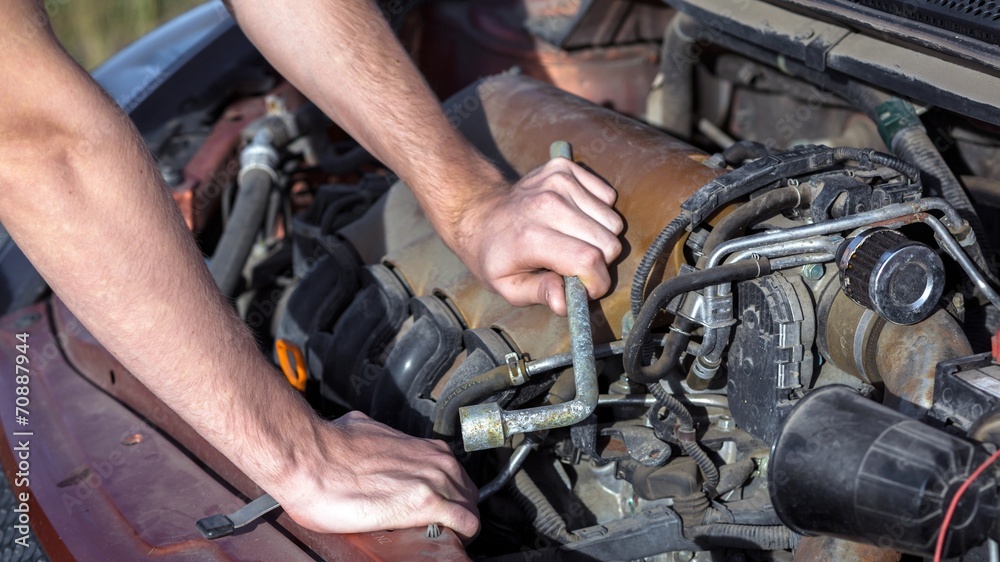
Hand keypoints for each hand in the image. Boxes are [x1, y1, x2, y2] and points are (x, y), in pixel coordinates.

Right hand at [272, 411, 479, 541]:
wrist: (310, 459)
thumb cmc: (327, 449)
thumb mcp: (362, 431)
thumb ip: (377, 439)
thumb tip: (366, 439)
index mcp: (421, 447)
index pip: (454, 475)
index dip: (449, 495)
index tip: (438, 508)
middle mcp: (435, 461)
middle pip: (467, 493)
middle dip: (457, 511)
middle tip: (439, 527)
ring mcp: (435, 481)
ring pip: (470, 509)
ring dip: (459, 525)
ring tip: (440, 537)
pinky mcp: (426, 504)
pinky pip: (466, 524)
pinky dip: (461, 536)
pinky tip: (447, 542)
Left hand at [454, 158, 623, 314]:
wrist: (479, 212)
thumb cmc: (495, 255)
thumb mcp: (507, 286)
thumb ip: (540, 294)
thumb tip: (566, 304)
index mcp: (531, 238)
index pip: (588, 260)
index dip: (598, 282)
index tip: (590, 289)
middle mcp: (547, 205)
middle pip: (608, 242)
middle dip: (601, 263)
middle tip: (579, 267)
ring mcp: (558, 182)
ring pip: (613, 221)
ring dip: (601, 238)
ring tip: (575, 241)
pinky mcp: (565, 168)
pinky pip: (608, 197)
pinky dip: (599, 213)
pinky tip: (576, 219)